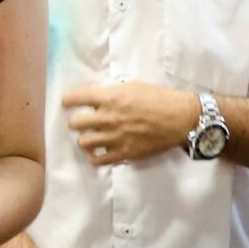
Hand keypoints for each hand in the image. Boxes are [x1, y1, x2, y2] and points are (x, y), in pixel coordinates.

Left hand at [62, 81, 198, 164]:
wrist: (181, 118)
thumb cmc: (159, 99)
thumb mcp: (133, 87)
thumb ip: (112, 93)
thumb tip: (96, 99)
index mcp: (110, 98)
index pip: (75, 98)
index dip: (68, 101)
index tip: (68, 103)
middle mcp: (108, 118)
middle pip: (74, 123)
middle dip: (76, 122)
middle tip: (82, 122)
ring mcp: (115, 138)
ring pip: (83, 143)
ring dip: (85, 139)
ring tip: (91, 138)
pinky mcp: (124, 153)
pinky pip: (98, 160)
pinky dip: (94, 157)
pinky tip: (98, 153)